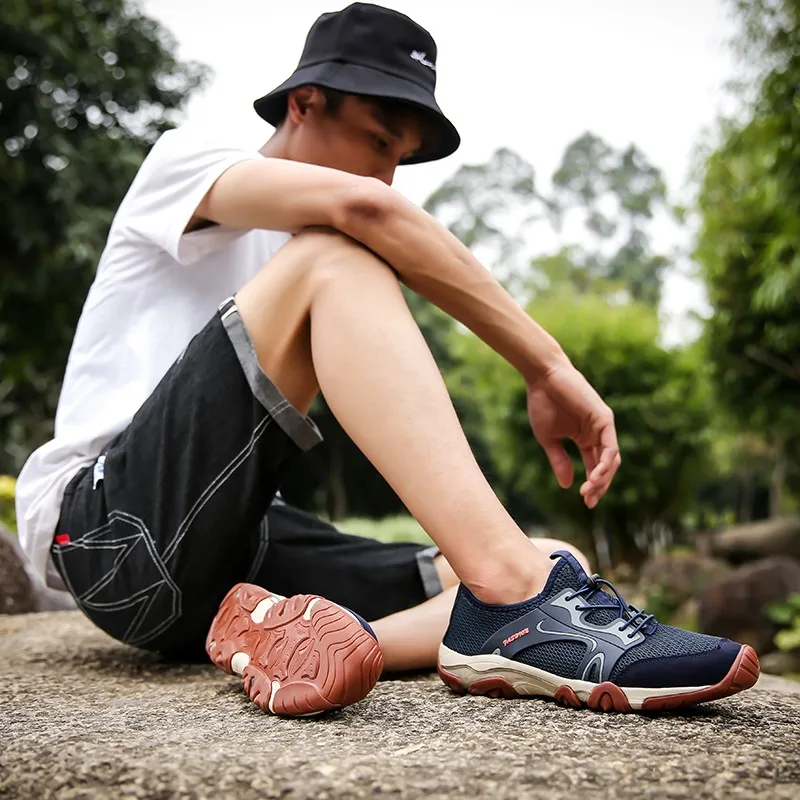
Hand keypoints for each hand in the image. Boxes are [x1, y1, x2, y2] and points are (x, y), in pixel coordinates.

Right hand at [526, 363, 620, 507]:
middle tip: (588, 500)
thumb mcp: (549, 438)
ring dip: (603, 478)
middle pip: (606, 466)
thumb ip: (559, 461)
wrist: (542, 378)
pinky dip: (605, 464)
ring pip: (611, 459)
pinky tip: (595, 476)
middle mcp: (597, 433)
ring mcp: (603, 426)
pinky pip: (610, 447)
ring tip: (590, 491)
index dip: (592, 486)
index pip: (594, 466)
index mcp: (585, 438)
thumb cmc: (543, 403)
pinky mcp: (604, 418)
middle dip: (599, 486)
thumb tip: (568, 486)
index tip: (585, 503)